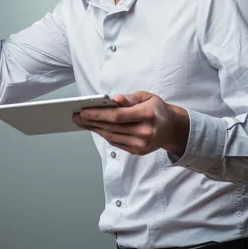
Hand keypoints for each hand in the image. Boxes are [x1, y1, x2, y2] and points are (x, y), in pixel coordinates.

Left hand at [73, 91, 189, 156]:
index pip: (118, 115)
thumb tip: (114, 99)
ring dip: (94, 129)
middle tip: (76, 116)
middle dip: (91, 121)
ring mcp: (142, 144)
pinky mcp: (138, 151)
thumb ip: (129, 98)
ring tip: (81, 122)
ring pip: (111, 136)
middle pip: (112, 127)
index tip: (83, 110)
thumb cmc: (157, 109)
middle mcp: (146, 132)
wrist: (171, 128)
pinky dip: (103, 135)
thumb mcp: (147, 97)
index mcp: (148, 115)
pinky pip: (116, 143)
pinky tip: (95, 128)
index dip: (98, 113)